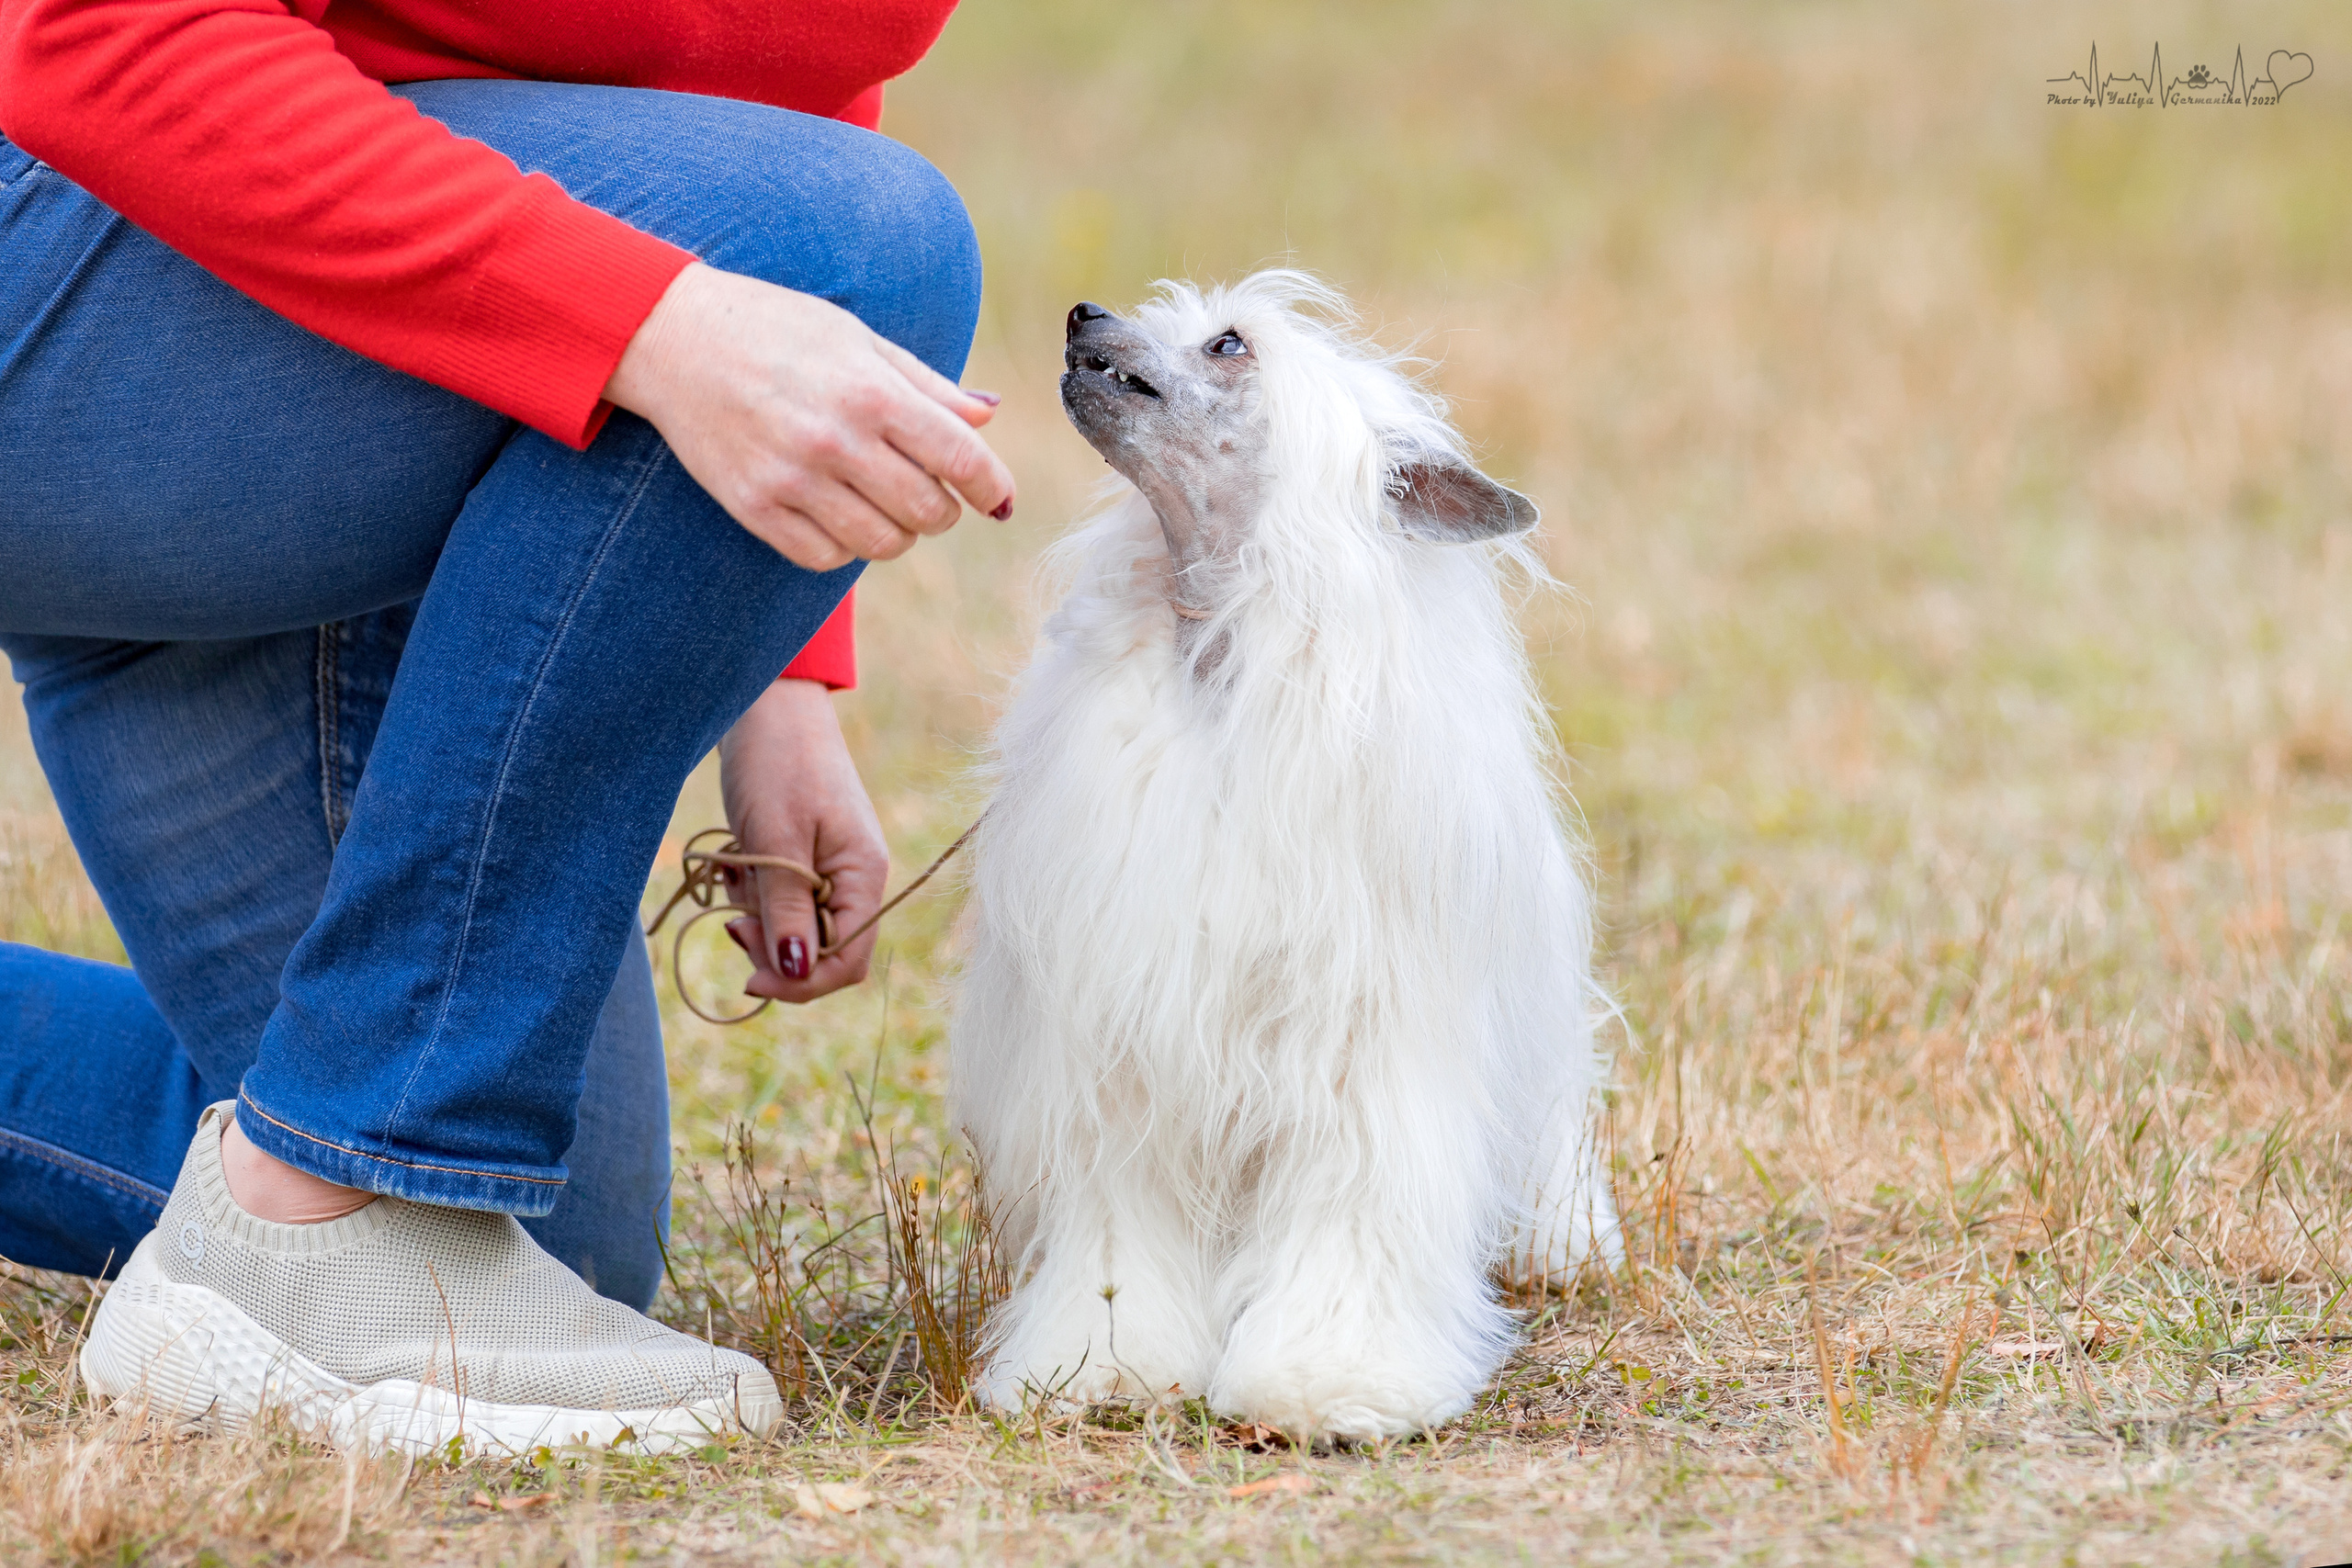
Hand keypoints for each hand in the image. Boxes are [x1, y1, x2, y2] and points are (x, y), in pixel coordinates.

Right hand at [604, 262, 1015, 570]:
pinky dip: (845, 545)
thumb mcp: (858, 339)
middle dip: (943, 509)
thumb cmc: (775, 330)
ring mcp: (791, 480)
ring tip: (883, 502)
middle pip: (928, 512)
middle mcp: (835, 440)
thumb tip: (988, 418)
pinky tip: (838, 513)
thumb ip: (927, 386)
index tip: (996, 497)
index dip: (991, 487)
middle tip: (927, 489)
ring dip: (898, 531)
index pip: (960, 459)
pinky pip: (826, 557)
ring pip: (883, 544)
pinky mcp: (754, 508)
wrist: (672, 337)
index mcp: (870, 392)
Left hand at [715, 676, 886, 1001]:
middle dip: (774, 947)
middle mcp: (855, 878)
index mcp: (864, 875)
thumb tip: (795, 974)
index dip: (802, 981)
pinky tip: (737, 863)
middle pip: (822, 952)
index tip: (748, 975)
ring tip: (735, 873)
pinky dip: (754, 894)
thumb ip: (787, 909)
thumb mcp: (776, 840)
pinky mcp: (803, 857)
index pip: (849, 960)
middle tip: (732, 922)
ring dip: (759, 916)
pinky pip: (781, 900)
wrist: (767, 703)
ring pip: (795, 928)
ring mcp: (830, 868)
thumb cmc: (777, 762)